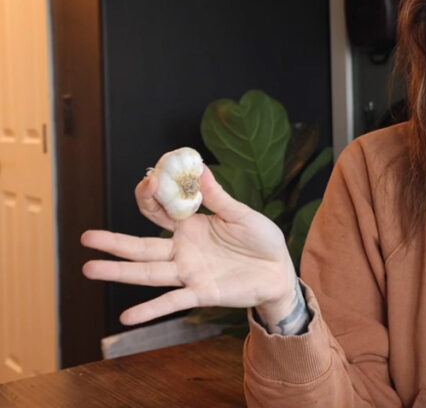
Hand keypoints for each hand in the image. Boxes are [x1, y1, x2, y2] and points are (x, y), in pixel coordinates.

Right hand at [81, 167, 297, 326]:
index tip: (151, 179)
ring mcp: (189, 272)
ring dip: (120, 271)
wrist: (279, 270)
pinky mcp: (201, 293)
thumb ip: (218, 197)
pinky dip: (150, 309)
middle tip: (86, 237)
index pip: (159, 211)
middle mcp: (183, 249)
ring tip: (90, 269)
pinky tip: (127, 317)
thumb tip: (201, 167)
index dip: (151, 197)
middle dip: (114, 241)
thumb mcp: (241, 214)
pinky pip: (172, 301)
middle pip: (142, 245)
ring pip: (149, 272)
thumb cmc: (262, 239)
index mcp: (192, 225)